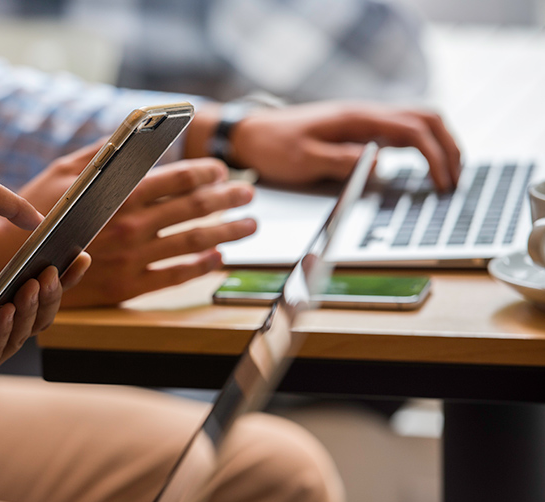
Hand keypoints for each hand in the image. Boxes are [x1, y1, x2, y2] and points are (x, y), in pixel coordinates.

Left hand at [0, 255, 88, 400]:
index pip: (35, 290)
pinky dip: (2, 330)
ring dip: (30, 308)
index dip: (61, 277)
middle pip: (37, 314)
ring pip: (22, 332)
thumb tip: (15, 280)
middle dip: (50, 293)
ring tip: (35, 285)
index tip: (79, 256)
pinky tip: (6, 312)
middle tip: (55, 272)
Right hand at [10, 143, 255, 306]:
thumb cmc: (36, 214)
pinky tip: (217, 258)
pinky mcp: (127, 287)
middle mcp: (130, 226)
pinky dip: (201, 266)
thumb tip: (135, 130)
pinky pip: (174, 276)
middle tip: (247, 195)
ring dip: (227, 232)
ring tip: (248, 226)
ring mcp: (131, 259)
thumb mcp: (63, 171)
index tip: (223, 171)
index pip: (178, 179)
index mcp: (118, 194)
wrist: (14, 267)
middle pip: (194, 208)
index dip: (207, 172)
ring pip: (193, 242)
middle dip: (227, 199)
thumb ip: (103, 151)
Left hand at [223, 102, 461, 191]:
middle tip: (456, 180)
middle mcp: (365, 114)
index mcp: (357, 118)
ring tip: (448, 174)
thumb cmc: (273, 146)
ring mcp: (363, 120)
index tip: (443, 183)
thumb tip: (379, 165)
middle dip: (449, 148)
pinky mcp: (357, 130)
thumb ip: (342, 161)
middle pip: (426, 119)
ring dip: (438, 145)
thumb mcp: (303, 159)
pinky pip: (399, 131)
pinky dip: (420, 146)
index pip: (414, 130)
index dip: (435, 157)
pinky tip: (422, 166)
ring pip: (417, 122)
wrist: (250, 134)